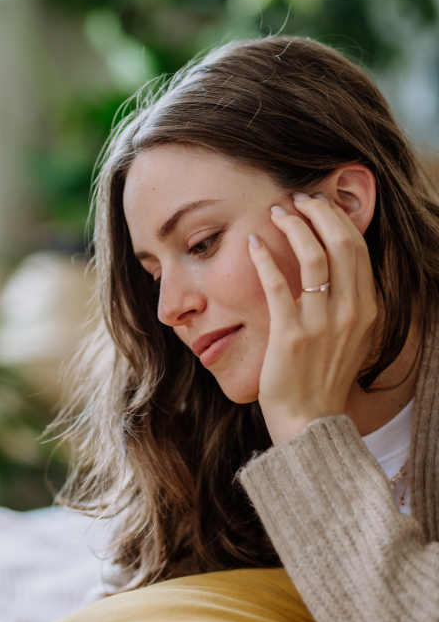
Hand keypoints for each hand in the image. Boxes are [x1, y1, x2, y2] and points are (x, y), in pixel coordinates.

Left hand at [248, 193, 377, 444]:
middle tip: (296, 199)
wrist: (309, 422)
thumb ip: (347, 302)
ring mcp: (322, 324)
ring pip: (313, 256)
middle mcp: (351, 312)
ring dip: (294, 226)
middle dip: (318, 212)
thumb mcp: (349, 336)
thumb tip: (333, 265)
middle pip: (341, 243)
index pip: (358, 248)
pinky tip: (253, 242)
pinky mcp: (291, 334)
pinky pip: (277, 284)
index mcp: (368, 309)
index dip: (337, 219)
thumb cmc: (322, 377)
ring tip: (276, 212)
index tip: (317, 204)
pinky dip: (264, 257)